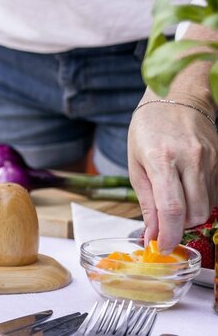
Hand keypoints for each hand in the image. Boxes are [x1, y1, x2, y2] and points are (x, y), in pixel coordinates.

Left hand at [128, 95, 217, 250]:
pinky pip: (214, 196)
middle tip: (164, 223)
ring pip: (207, 208)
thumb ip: (146, 201)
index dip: (168, 234)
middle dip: (178, 227)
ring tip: (174, 205)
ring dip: (190, 217)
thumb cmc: (147, 130)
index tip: (162, 248)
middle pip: (193, 213)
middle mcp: (189, 160)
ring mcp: (209, 161)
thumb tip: (151, 234)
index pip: (171, 208)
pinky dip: (200, 203)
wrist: (176, 99)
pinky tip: (187, 193)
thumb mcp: (135, 163)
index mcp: (161, 159)